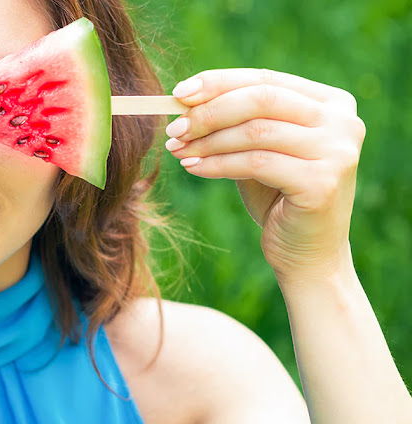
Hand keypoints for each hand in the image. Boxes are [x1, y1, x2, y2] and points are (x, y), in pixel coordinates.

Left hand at [165, 68, 365, 279]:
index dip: (218, 83)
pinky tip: (193, 168)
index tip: (179, 92)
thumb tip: (184, 99)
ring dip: (208, 141)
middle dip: (209, 112)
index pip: (265, 80)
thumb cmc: (278, 197)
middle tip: (174, 128)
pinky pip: (255, 163)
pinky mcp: (321, 182)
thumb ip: (235, 122)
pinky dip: (217, 164)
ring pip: (255, 132)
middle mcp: (342, 121)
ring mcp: (337, 151)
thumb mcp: (258, 149)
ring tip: (178, 151)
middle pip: (260, 100)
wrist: (307, 254)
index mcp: (330, 103)